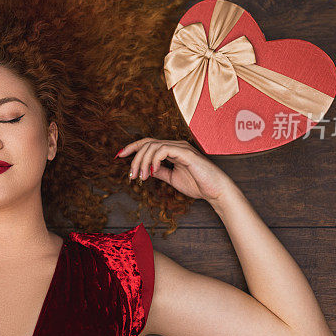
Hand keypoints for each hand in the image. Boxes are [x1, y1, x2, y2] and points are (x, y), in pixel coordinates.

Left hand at [116, 137, 235, 201]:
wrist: (216, 191)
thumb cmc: (198, 185)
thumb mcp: (172, 178)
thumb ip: (160, 172)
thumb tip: (145, 169)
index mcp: (172, 150)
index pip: (148, 143)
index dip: (132, 147)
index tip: (119, 156)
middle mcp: (175, 145)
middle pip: (147, 143)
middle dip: (135, 159)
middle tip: (131, 176)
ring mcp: (181, 148)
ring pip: (153, 146)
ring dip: (143, 162)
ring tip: (141, 177)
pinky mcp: (186, 153)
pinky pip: (164, 150)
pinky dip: (154, 160)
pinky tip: (152, 172)